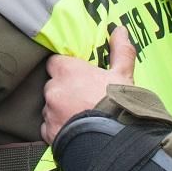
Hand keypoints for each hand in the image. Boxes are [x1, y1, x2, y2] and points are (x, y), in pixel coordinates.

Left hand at [41, 26, 136, 142]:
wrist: (115, 141)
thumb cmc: (118, 104)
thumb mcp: (123, 75)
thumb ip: (120, 50)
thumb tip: (120, 29)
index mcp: (68, 71)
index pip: (55, 62)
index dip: (65, 68)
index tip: (76, 76)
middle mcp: (54, 89)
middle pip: (52, 85)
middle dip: (64, 91)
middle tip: (83, 98)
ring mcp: (49, 112)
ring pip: (50, 107)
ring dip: (60, 110)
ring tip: (80, 117)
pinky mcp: (48, 132)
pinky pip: (49, 127)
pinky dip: (58, 128)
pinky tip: (74, 131)